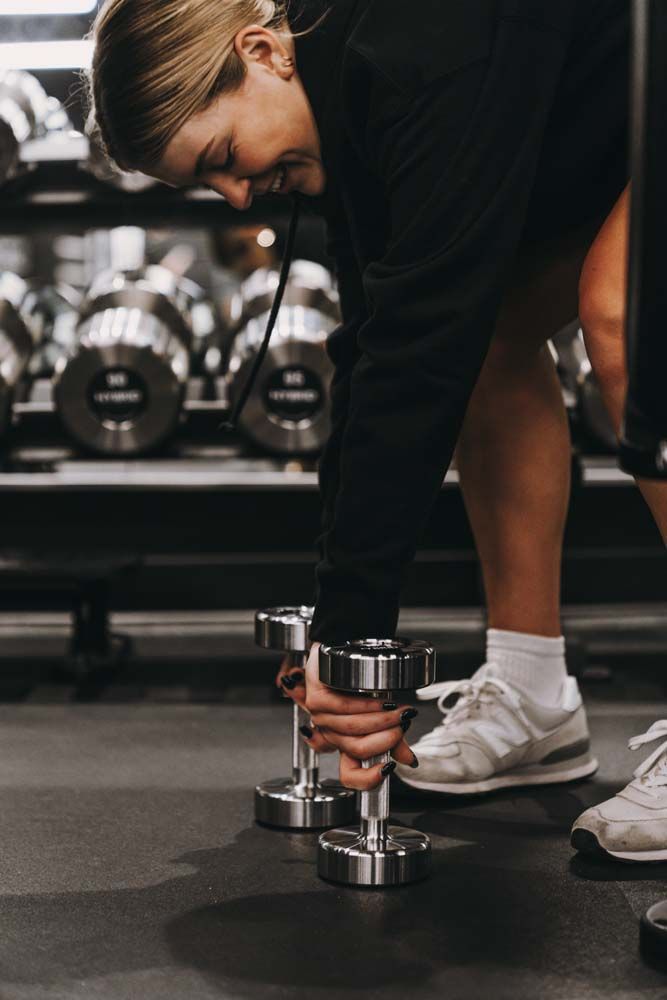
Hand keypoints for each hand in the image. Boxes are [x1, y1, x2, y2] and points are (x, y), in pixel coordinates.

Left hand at [280, 641, 418, 790]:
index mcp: (345, 745)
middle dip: (387, 738)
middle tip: (405, 724)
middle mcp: (330, 735)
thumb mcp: (381, 714)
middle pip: (358, 750)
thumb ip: (394, 739)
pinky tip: (382, 701)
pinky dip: (368, 707)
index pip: (349, 776)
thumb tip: (410, 761)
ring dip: (382, 721)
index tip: (390, 768)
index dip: (368, 779)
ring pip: (353, 729)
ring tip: (400, 711)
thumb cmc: (361, 681)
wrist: (345, 648)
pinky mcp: (316, 699)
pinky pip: (344, 710)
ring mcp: (321, 718)